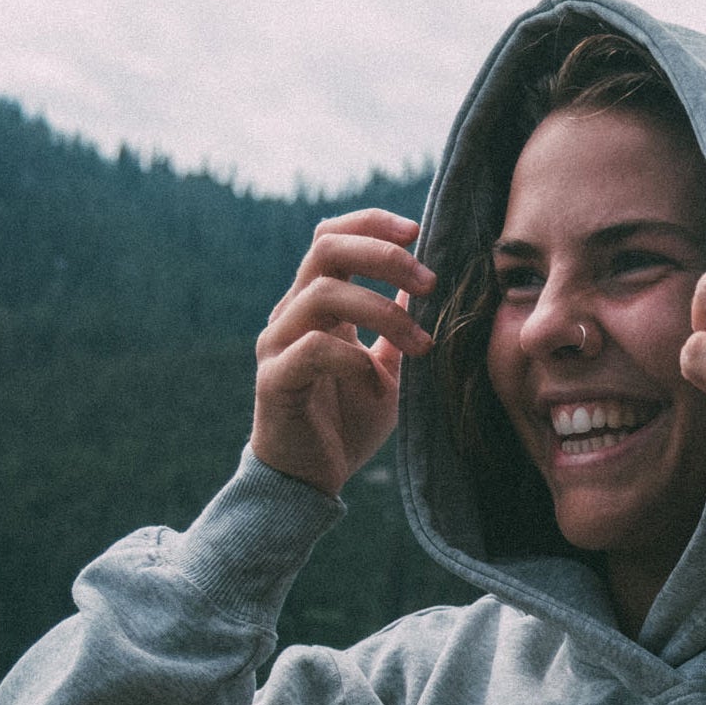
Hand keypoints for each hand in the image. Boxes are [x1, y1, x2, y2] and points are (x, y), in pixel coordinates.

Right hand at [251, 209, 434, 498]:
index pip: (333, 237)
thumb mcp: (385, 370)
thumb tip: (422, 284)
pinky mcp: (275, 380)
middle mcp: (292, 314)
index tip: (418, 232)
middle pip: (326, 249)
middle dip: (384, 255)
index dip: (371, 224)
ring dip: (382, 311)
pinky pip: (313, 349)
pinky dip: (354, 361)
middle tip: (430, 283)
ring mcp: (278, 344)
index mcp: (317, 304)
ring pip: (322, 294)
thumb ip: (398, 329)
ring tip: (422, 345)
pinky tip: (377, 386)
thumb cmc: (347, 424)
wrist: (310, 480)